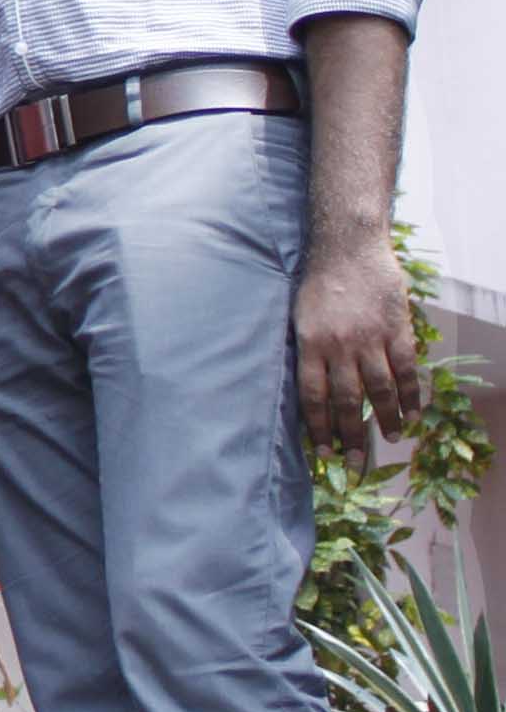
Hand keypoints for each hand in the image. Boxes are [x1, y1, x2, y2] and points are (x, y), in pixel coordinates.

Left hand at [295, 230, 424, 446]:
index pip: (313, 397)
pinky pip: (407, 370)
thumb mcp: (298, 317)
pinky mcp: (397, 330)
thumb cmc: (317, 284)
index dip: (318, 428)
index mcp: (310, 345)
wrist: (347, 247)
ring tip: (391, 439)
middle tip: (356, 463)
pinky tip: (414, 414)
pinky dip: (412, 395)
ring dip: (387, 418)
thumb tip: (310, 391)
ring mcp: (370, 339)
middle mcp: (339, 346)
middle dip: (351, 436)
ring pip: (380, 390)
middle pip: (347, 401)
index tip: (321, 453)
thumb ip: (307, 352)